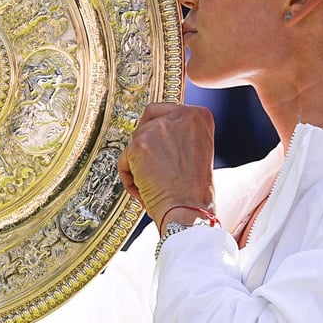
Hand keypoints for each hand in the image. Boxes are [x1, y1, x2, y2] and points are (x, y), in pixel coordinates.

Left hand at [117, 102, 215, 225]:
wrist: (189, 211)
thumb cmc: (195, 191)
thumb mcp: (198, 150)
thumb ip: (180, 134)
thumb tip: (157, 131)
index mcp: (199, 116)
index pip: (164, 110)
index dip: (157, 131)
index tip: (157, 146)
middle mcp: (180, 116)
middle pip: (146, 124)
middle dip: (146, 148)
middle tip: (156, 170)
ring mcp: (158, 129)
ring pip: (134, 143)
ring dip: (139, 165)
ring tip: (155, 184)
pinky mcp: (138, 145)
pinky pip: (124, 160)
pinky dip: (130, 178)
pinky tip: (145, 190)